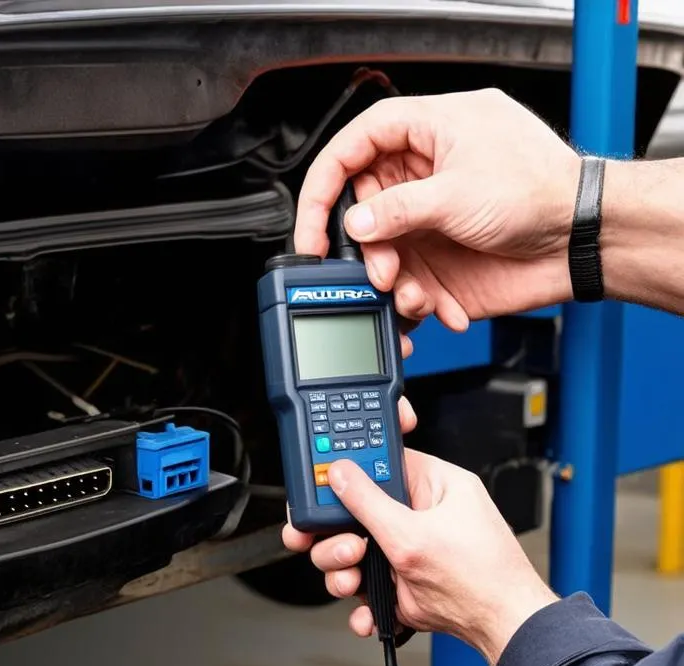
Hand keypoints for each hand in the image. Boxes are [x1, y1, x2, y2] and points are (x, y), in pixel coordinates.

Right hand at [283, 451, 556, 665]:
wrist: (499, 627)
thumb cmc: (482, 575)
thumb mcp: (413, 533)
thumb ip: (369, 501)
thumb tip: (341, 473)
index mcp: (432, 485)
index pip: (380, 462)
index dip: (349, 471)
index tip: (324, 487)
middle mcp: (417, 514)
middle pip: (354, 513)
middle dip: (338, 538)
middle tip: (347, 550)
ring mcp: (406, 551)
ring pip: (351, 554)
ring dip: (344, 573)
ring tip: (354, 583)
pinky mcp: (400, 583)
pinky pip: (365, 588)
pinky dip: (362, 604)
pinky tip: (369, 610)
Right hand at [294, 89, 580, 329]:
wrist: (582, 242)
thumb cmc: (543, 192)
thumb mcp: (457, 194)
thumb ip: (396, 210)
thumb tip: (354, 223)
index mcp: (430, 133)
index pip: (356, 146)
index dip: (324, 183)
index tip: (311, 223)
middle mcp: (425, 175)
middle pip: (361, 207)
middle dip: (365, 248)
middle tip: (380, 269)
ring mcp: (431, 218)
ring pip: (381, 253)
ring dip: (392, 282)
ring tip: (415, 295)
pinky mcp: (440, 258)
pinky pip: (407, 283)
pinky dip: (416, 302)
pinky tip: (439, 306)